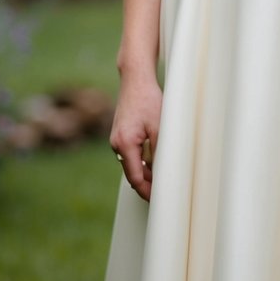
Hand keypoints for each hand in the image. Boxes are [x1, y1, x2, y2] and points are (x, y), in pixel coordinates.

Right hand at [110, 72, 162, 201]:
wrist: (136, 80)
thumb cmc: (148, 100)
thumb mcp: (159, 127)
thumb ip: (159, 152)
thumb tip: (162, 173)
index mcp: (124, 145)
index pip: (135, 178)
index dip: (147, 191)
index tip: (158, 200)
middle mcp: (116, 144)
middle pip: (132, 173)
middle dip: (146, 184)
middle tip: (163, 192)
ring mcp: (116, 139)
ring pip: (131, 164)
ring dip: (144, 171)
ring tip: (162, 176)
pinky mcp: (119, 134)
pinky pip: (130, 154)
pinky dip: (141, 160)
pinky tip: (154, 160)